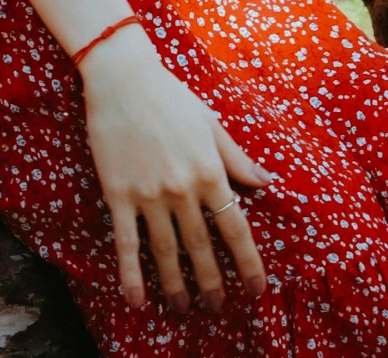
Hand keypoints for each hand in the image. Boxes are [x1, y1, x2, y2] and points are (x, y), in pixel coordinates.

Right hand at [80, 26, 270, 314]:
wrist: (123, 78)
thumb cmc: (171, 96)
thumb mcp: (211, 123)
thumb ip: (237, 158)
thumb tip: (267, 183)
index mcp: (209, 171)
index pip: (235, 227)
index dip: (247, 263)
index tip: (256, 291)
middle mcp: (183, 188)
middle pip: (201, 247)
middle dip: (211, 283)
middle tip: (217, 309)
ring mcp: (150, 193)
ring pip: (166, 251)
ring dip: (175, 285)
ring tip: (183, 310)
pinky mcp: (120, 194)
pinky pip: (127, 243)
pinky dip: (132, 275)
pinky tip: (137, 300)